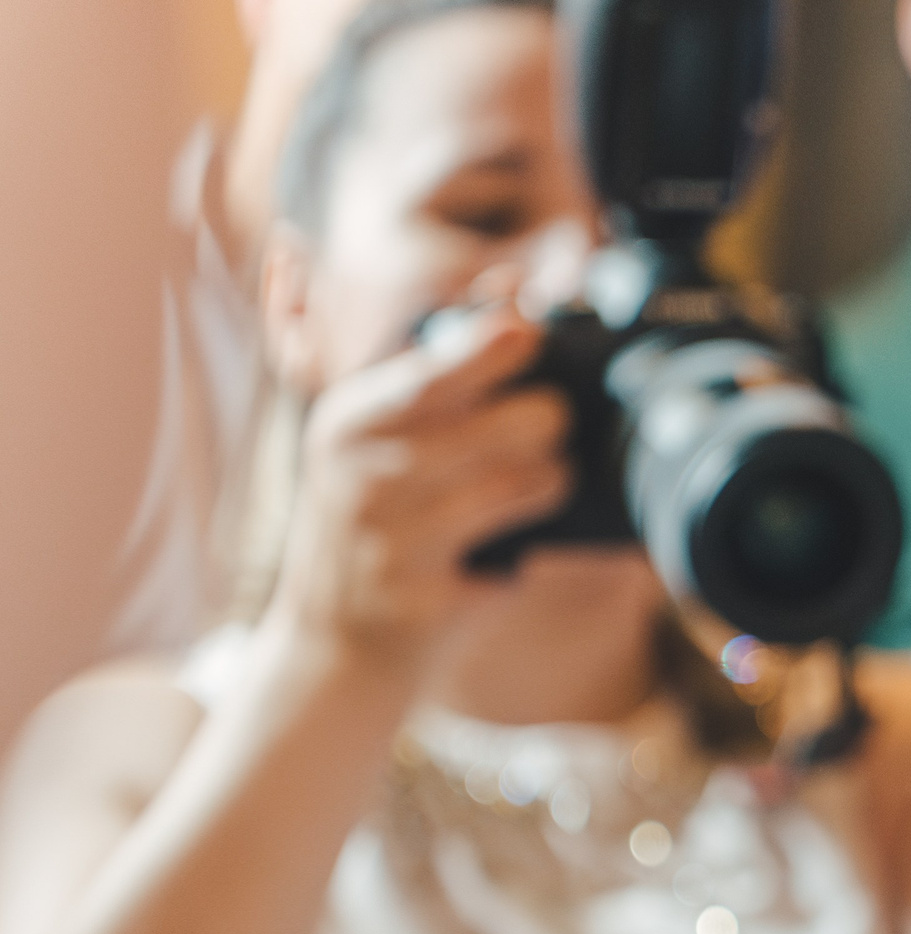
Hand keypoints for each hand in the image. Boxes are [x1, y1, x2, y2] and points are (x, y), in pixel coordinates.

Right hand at [268, 306, 568, 676]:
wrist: (336, 640)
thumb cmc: (374, 519)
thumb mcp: (377, 434)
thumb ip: (438, 362)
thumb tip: (508, 290)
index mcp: (352, 416)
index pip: (438, 368)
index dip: (497, 342)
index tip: (529, 327)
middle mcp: (367, 470)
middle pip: (514, 420)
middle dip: (545, 418)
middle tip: (541, 427)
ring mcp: (396, 534)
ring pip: (530, 479)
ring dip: (549, 479)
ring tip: (531, 484)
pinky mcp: (428, 590)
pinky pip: (524, 544)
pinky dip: (536, 535)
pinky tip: (514, 536)